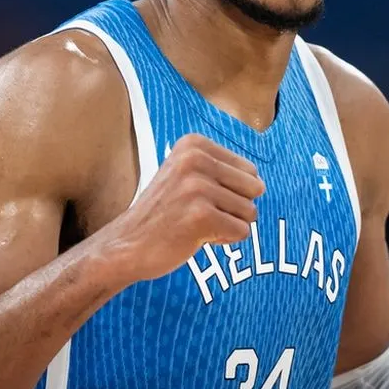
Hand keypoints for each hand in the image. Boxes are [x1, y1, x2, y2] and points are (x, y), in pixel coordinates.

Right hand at [104, 134, 264, 283]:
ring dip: (229, 225)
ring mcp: (198, 187)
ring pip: (250, 212)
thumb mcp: (185, 174)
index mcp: (194, 144)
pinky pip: (242, 232)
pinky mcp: (201, 216)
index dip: (232, 191)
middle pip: (254, 188)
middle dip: (235, 208)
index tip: (199, 198)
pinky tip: (197, 238)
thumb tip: (261, 183)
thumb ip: (221, 170)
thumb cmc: (164, 212)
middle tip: (200, 214)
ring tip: (197, 225)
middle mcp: (196, 159)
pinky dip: (224, 240)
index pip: (249, 169)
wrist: (127, 244)